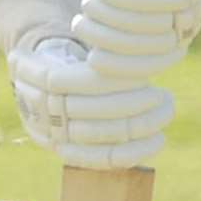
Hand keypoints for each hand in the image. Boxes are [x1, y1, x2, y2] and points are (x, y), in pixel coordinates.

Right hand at [7, 38, 173, 169]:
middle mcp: (39, 107)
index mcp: (34, 74)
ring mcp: (52, 134)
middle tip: (163, 96)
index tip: (145, 75)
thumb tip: (135, 46)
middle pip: (91, 109)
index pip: (79, 80)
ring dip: (140, 124)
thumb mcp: (64, 41)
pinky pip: (102, 158)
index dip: (114, 81)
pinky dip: (134, 152)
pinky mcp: (66, 153)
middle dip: (133, 103)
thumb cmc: (63, 57)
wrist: (35, 88)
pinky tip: (158, 139)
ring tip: (166, 110)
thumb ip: (92, 45)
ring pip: (100, 134)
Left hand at [71, 0, 200, 78]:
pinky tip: (92, 57)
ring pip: (158, 47)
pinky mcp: (170, 48)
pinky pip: (150, 65)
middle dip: (120, 17)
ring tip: (81, 24)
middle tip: (84, 5)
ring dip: (115, 39)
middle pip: (166, 23)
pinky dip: (121, 65)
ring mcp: (188, 25)